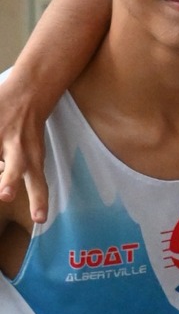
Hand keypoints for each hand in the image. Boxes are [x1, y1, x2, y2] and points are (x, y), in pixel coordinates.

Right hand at [0, 75, 52, 224]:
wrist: (28, 94)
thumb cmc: (27, 133)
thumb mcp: (31, 155)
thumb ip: (19, 176)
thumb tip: (6, 193)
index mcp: (31, 160)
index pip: (36, 185)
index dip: (38, 201)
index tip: (40, 219)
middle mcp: (18, 150)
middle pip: (15, 168)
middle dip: (10, 182)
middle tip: (6, 195)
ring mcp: (2, 136)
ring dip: (4, 172)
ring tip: (3, 187)